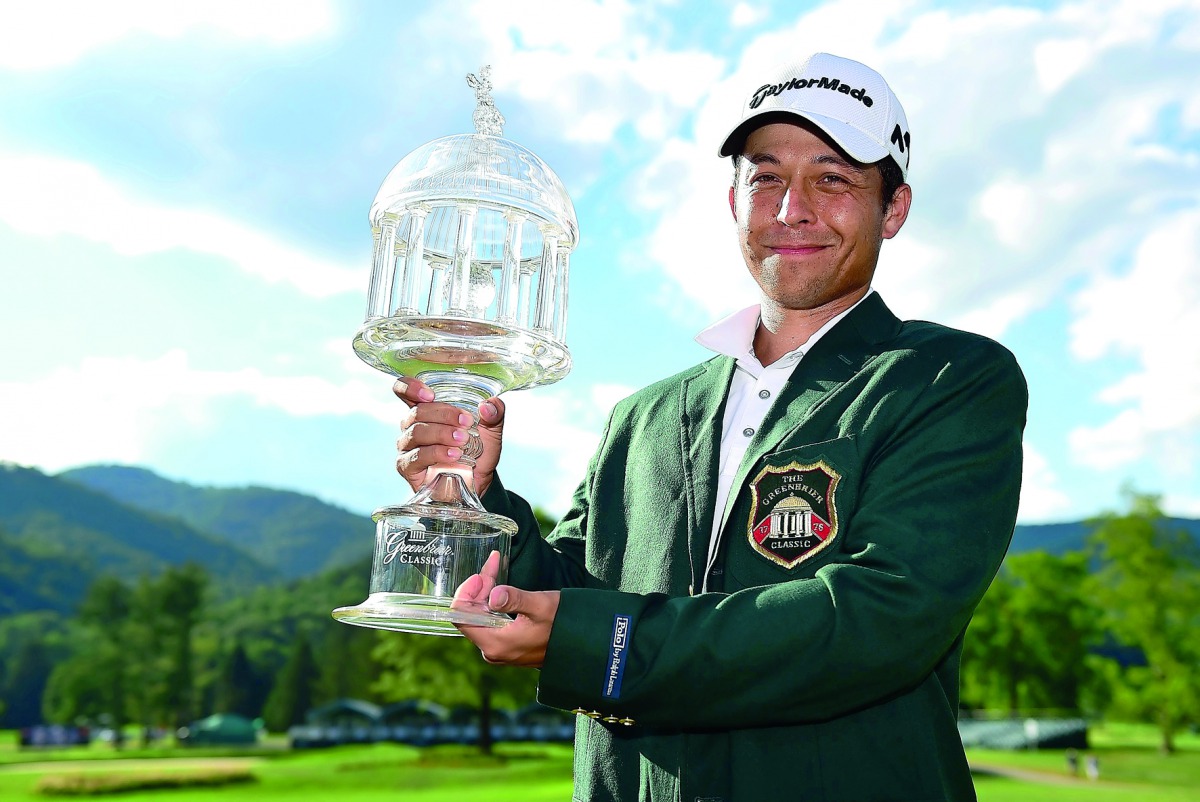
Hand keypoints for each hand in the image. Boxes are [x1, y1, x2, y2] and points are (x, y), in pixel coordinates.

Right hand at [393, 378, 505, 495]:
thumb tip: (487, 405)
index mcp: (427, 409)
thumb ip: (494, 412)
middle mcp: (413, 425)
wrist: (478, 481)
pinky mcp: (407, 466)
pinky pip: (416, 456)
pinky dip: (437, 453)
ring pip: (417, 432)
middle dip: (444, 414)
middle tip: (466, 422)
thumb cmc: (478, 451)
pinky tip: (454, 455)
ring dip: (442, 433)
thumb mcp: (491, 429)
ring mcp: (408, 446)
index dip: (410, 387)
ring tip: (463, 440)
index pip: (404, 390)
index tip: (430, 394)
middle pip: (417, 411)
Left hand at [453, 551, 557, 667]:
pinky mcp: (507, 645)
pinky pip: (491, 622)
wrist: (581, 643)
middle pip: (470, 615)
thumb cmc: (563, 623)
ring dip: (486, 592)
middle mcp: (493, 651)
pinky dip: (493, 602)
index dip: (466, 593)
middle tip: (492, 564)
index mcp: (496, 643)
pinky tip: (500, 586)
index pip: (461, 617)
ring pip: (481, 617)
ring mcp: (499, 650)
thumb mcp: (540, 605)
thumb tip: (493, 595)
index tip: (481, 575)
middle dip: (479, 588)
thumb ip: (515, 599)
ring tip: (495, 568)